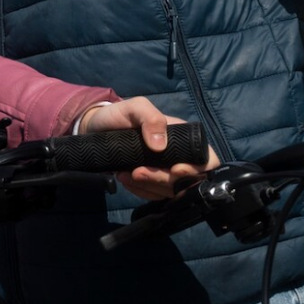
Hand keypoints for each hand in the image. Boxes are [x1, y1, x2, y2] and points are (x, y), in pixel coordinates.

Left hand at [80, 98, 219, 199]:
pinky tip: (124, 178)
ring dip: (148, 186)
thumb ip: (150, 118)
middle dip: (164, 180)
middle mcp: (179, 158)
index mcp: (184, 139)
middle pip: (188, 182)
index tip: (175, 170)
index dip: (197, 170)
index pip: (206, 160)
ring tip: (125, 174)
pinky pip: (153, 196)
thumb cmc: (119, 115)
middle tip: (137, 172)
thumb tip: (160, 145)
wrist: (96, 129)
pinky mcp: (151, 184)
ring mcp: (165, 172)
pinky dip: (139, 191)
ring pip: (170, 192)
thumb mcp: (134, 108)